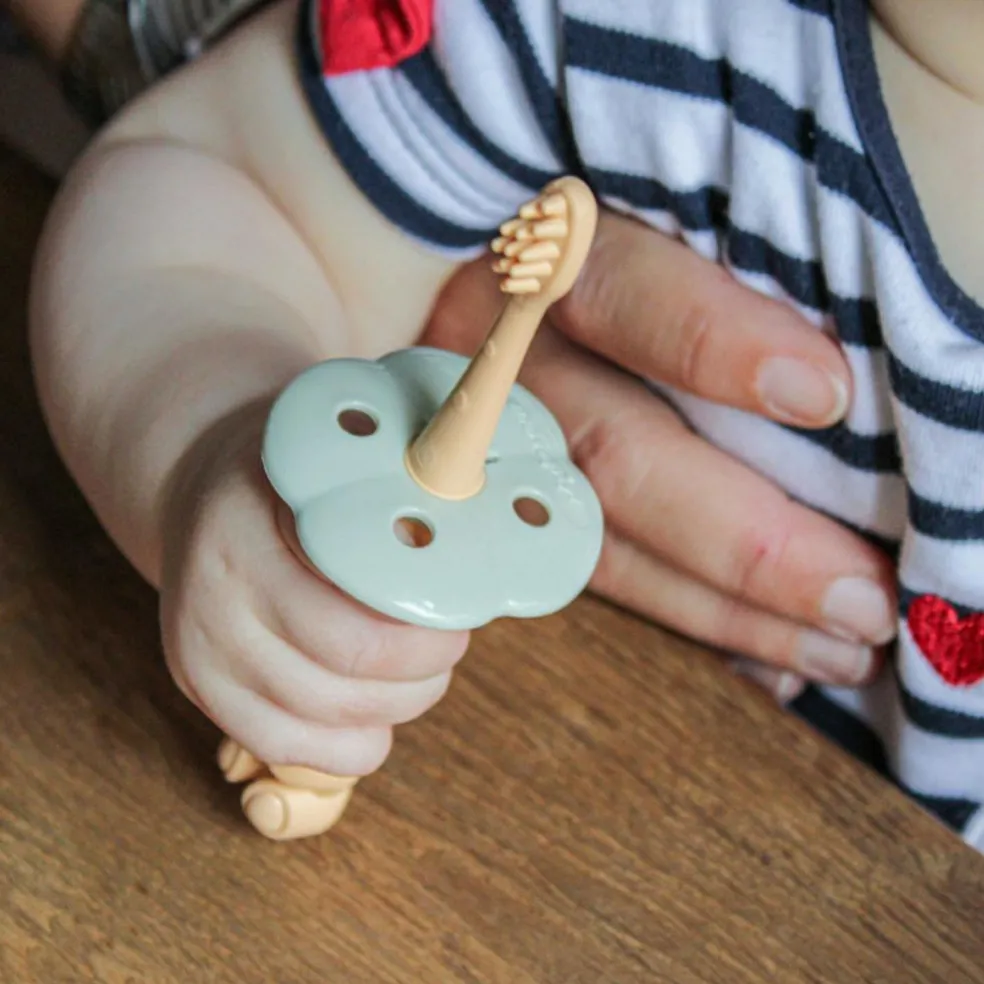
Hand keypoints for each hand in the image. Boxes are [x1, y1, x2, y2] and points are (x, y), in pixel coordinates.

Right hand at [158, 407, 467, 774]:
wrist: (198, 502)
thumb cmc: (282, 481)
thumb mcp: (325, 457)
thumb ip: (388, 490)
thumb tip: (479, 530)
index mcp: (243, 536)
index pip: (354, 618)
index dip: (426, 627)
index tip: (463, 605)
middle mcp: (212, 606)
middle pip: (350, 672)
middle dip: (425, 666)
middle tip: (450, 639)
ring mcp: (202, 661)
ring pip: (330, 720)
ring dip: (400, 702)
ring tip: (421, 667)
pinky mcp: (207, 700)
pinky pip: (296, 751)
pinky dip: (356, 739)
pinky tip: (376, 704)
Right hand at [422, 211, 896, 701]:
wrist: (457, 274)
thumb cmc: (585, 240)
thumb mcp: (637, 208)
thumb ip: (710, 244)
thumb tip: (828, 367)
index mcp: (536, 255)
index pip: (614, 289)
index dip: (707, 339)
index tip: (821, 394)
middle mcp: (495, 353)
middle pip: (606, 452)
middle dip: (739, 537)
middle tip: (859, 598)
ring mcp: (484, 436)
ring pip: (591, 538)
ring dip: (718, 605)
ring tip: (835, 647)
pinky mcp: (496, 496)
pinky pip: (577, 577)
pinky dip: (678, 619)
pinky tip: (759, 657)